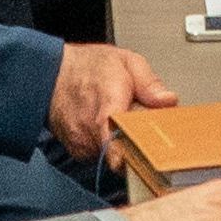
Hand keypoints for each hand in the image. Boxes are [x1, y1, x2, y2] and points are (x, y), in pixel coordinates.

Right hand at [47, 44, 172, 155]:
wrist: (52, 74)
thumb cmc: (88, 67)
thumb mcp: (126, 61)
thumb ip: (149, 82)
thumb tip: (168, 101)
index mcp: (108, 104)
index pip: (118, 141)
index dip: (135, 155)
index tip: (149, 159)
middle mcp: (92, 130)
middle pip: (127, 150)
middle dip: (140, 140)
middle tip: (142, 122)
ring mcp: (83, 144)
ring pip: (116, 154)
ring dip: (124, 141)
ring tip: (121, 119)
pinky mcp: (79, 153)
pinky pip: (103, 155)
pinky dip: (110, 144)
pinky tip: (108, 126)